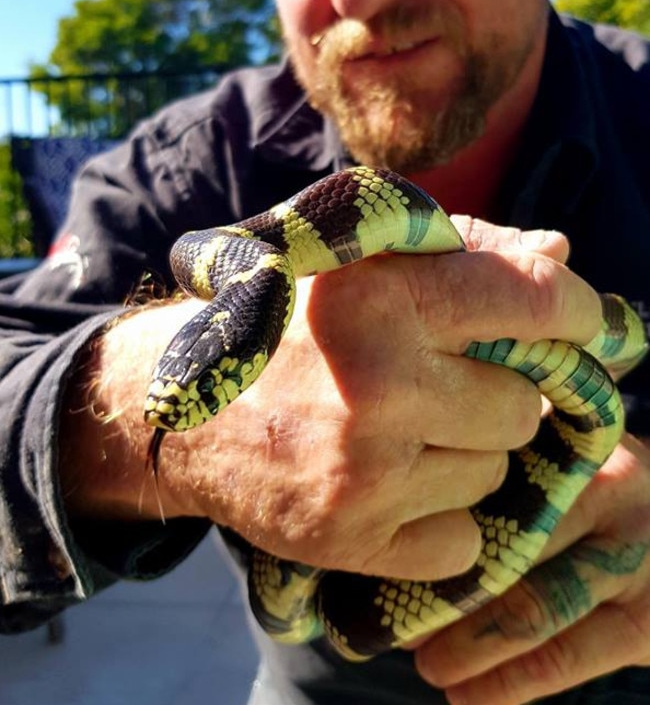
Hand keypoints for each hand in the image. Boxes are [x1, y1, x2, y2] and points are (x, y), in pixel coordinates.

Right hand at [61, 219, 600, 587]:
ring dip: (464, 454)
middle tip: (448, 383)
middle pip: (523, 405)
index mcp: (380, 296)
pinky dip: (439, 518)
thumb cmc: (284, 320)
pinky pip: (461, 541)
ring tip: (402, 431)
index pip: (532, 300)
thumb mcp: (357, 260)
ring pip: (493, 473)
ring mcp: (364, 472)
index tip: (577, 322)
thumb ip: (463, 247)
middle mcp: (377, 384)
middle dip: (499, 393)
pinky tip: (390, 484)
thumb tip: (563, 255)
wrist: (178, 408)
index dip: (573, 311)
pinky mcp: (348, 541)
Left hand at [413, 432, 649, 704]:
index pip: (495, 482)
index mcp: (577, 446)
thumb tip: (410, 503)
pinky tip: (467, 696)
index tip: (386, 549)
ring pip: (532, 607)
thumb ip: (511, 459)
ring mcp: (635, 559)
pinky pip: (568, 657)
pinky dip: (510, 682)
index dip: (436, 521)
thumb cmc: (604, 494)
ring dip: (467, 643)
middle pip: (507, 545)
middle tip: (391, 618)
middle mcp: (612, 491)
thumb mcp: (570, 460)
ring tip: (425, 664)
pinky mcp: (649, 624)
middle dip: (441, 587)